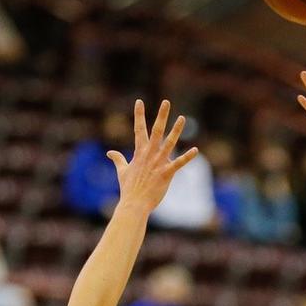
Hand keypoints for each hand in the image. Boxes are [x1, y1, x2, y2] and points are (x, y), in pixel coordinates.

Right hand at [109, 99, 198, 213]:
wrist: (134, 204)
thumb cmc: (129, 189)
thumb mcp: (122, 171)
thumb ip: (118, 160)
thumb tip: (109, 153)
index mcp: (139, 152)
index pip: (139, 129)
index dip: (139, 115)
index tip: (139, 101)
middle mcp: (149, 154)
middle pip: (156, 131)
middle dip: (161, 115)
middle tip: (166, 102)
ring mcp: (158, 163)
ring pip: (169, 143)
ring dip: (176, 130)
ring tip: (182, 118)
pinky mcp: (167, 173)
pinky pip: (179, 163)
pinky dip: (187, 157)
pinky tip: (195, 150)